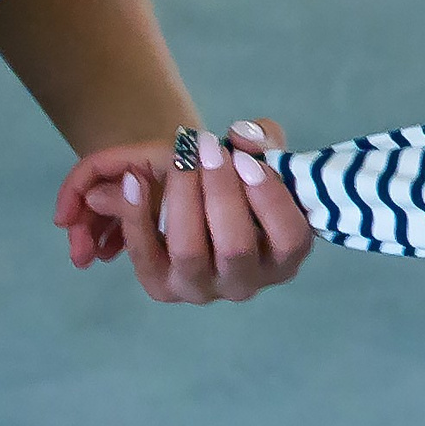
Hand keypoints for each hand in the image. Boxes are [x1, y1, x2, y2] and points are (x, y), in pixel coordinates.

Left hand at [52, 120, 311, 303]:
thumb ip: (262, 140)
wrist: (197, 203)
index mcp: (283, 259)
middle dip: (221, 191)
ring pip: (190, 251)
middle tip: (207, 147)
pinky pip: (146, 254)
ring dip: (183, 198)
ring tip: (179, 158)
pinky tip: (135, 178)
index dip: (270, 199)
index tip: (246, 159)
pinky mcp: (161, 287)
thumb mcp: (260, 157)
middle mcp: (246, 283)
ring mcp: (202, 289)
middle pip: (236, 246)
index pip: (289, 239)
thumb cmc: (240, 183)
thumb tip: (243, 136)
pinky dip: (138, 214)